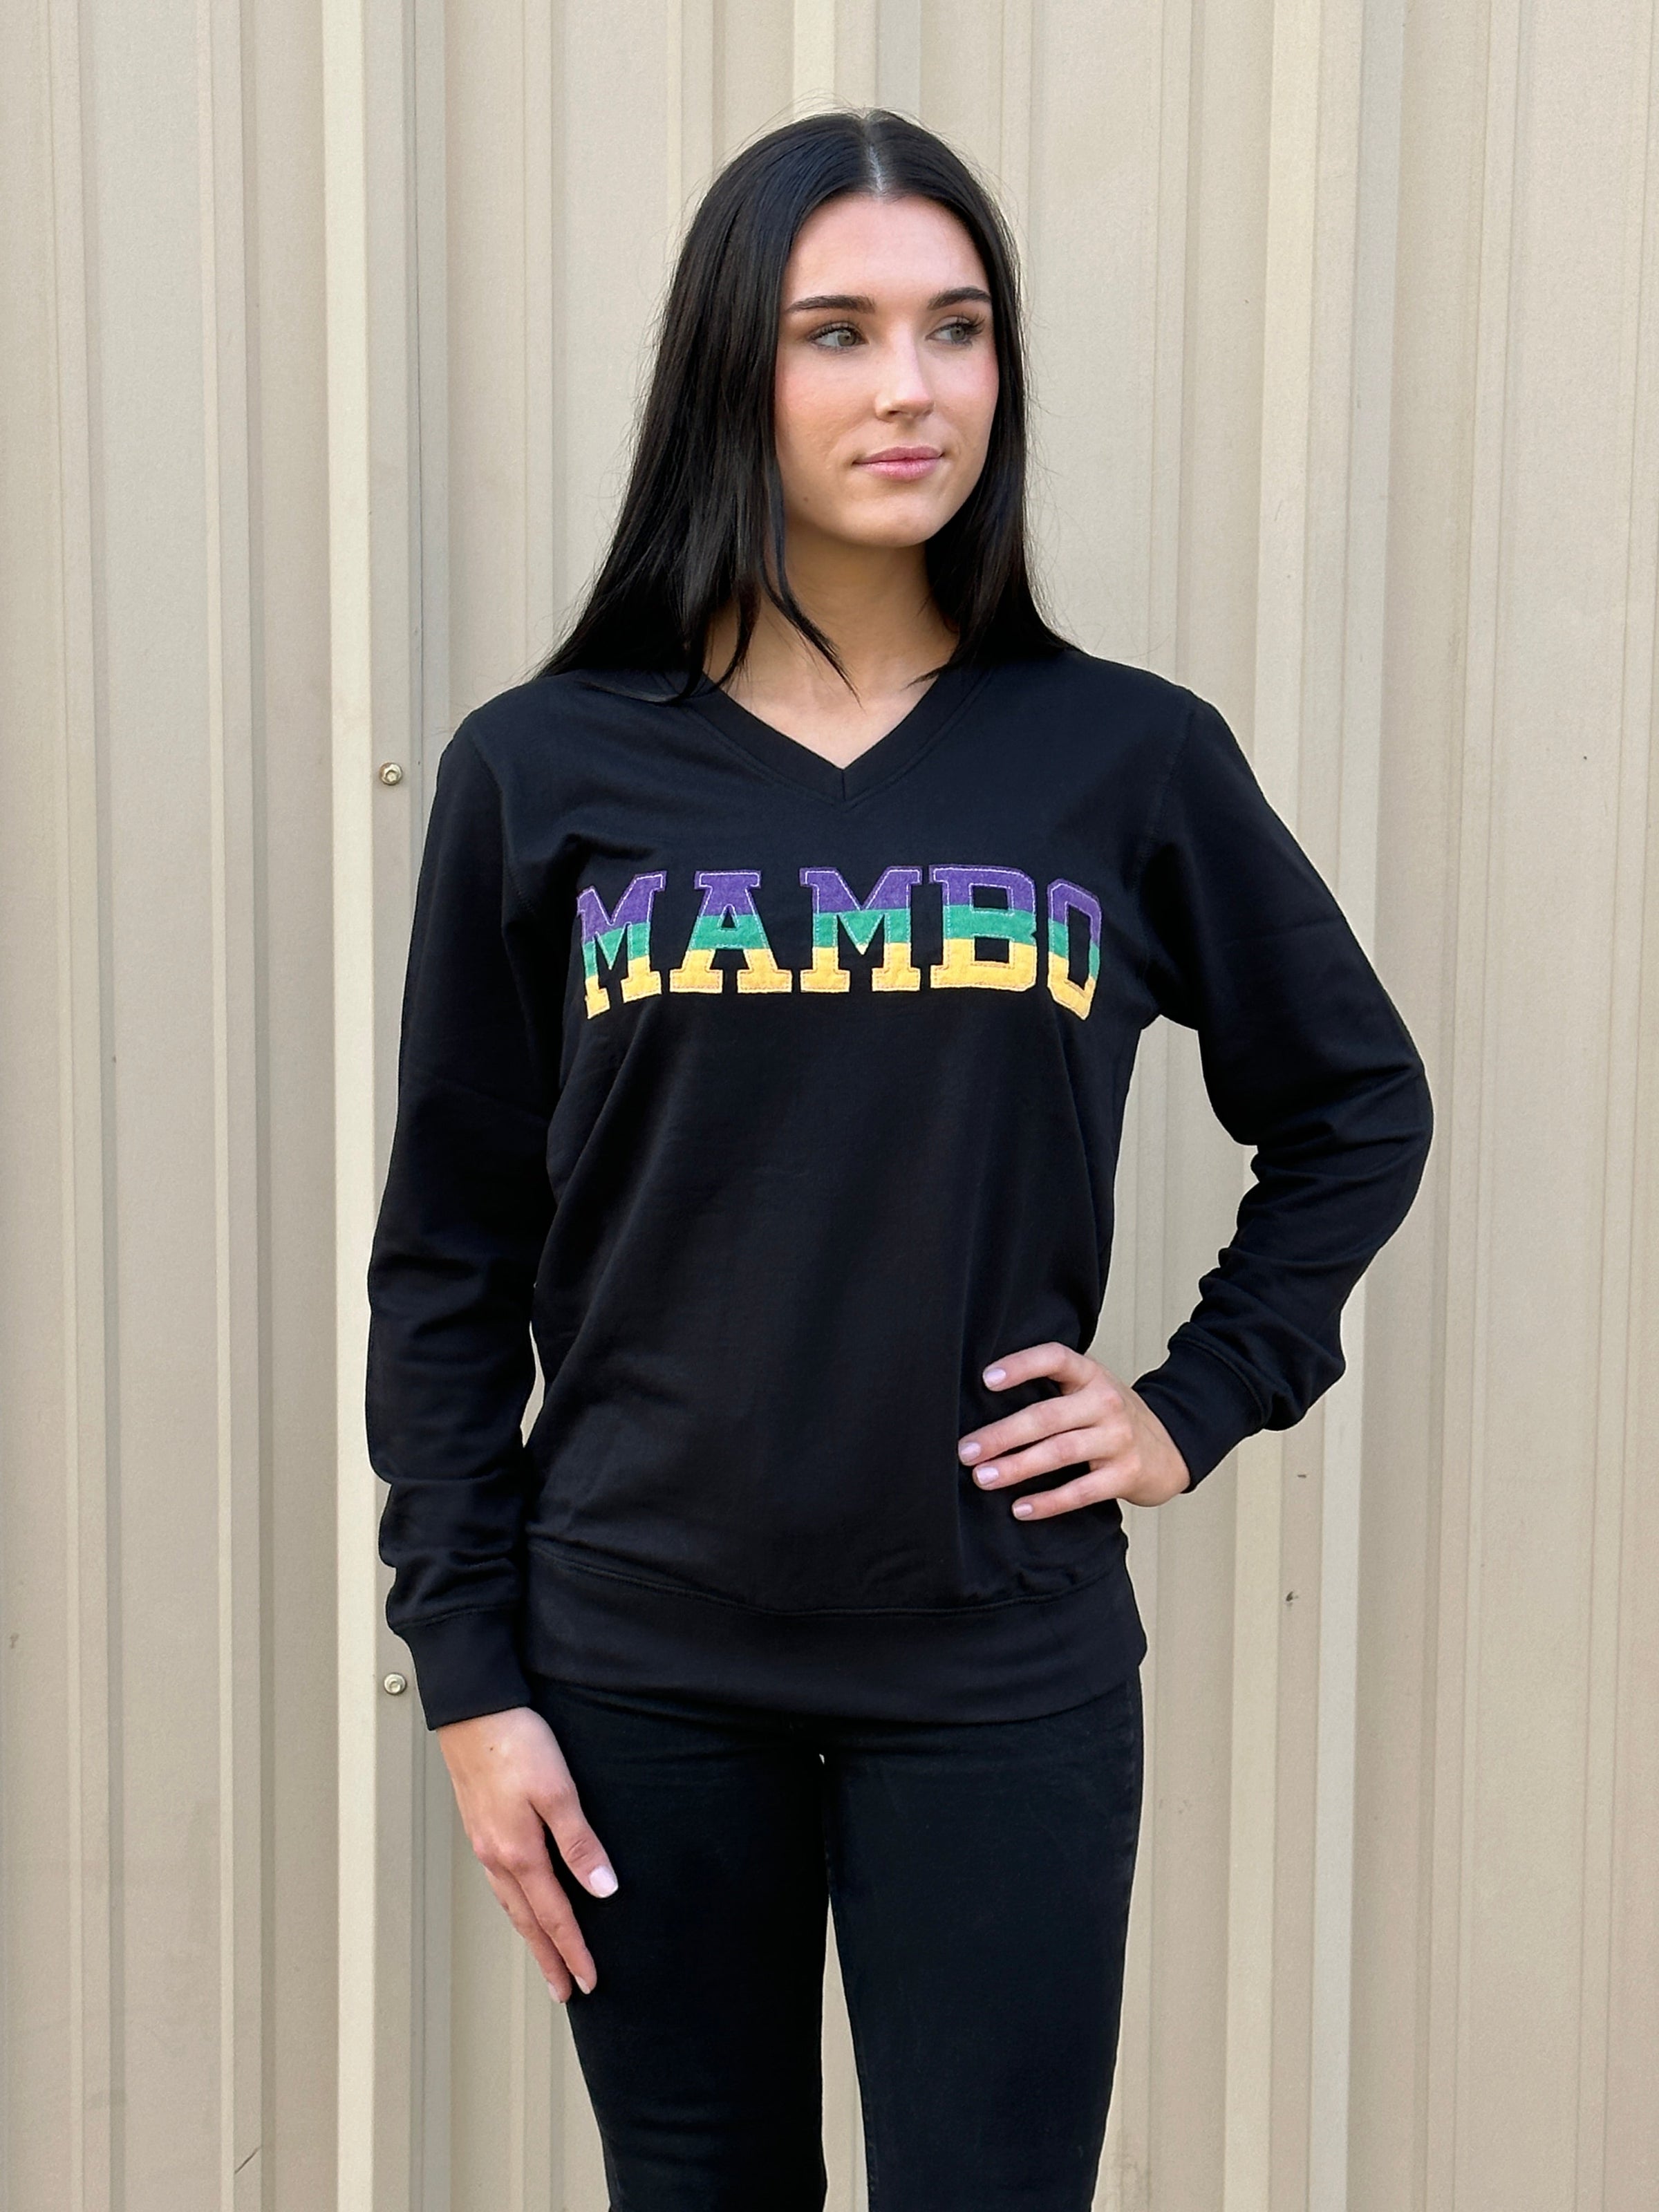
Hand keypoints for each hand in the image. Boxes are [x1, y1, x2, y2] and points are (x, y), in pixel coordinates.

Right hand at [437, 1703, 617, 2001]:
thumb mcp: (558, 1790)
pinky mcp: (480, 1826)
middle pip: (528, 1921)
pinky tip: (520, 1902)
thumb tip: (604, 1891)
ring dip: (530, 1935)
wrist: (473, 1710)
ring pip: (511, 1904)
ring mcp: (485, 1843)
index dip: (574, 1951)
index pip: (554, 1916)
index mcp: (519, 1853)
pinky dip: (515, 1905)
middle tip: (564, 1992)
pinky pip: (500, 1882)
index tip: (590, 1982)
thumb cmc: (516, 1743)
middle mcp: (497, 1856)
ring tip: (544, 1958)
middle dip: (548, 1958)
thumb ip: (579, 1842)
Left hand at [957, 1342, 1190, 1512]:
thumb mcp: (1090, 1390)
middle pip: (1047, 1416)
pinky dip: (1048, 1502)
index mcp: (1091, 1375)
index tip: (986, 1379)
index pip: (1055, 1358)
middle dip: (1002, 1434)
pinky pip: (1081, 1491)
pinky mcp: (1126, 1475)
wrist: (1172, 1447)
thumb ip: (1053, 1391)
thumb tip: (983, 1406)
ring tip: (983, 1477)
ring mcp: (1119, 1439)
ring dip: (1017, 1467)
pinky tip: (1020, 1508)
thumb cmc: (1112, 1418)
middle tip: (966, 1451)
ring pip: (1060, 1452)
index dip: (1021, 1365)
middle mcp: (1106, 1403)